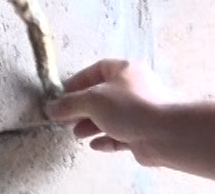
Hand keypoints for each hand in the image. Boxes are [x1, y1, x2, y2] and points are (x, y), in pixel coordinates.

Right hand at [45, 59, 172, 166]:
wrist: (163, 133)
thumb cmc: (129, 107)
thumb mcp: (92, 100)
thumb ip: (70, 104)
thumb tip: (51, 108)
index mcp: (125, 70)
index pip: (98, 69)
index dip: (78, 81)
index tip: (63, 95)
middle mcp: (134, 88)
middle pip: (102, 95)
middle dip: (82, 107)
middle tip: (66, 118)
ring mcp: (139, 111)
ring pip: (110, 116)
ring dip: (92, 124)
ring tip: (77, 133)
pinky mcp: (142, 132)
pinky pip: (120, 134)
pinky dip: (106, 138)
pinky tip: (95, 144)